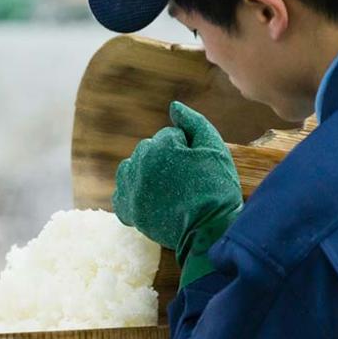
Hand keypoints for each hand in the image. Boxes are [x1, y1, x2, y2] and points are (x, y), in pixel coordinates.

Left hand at [113, 101, 242, 286]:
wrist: (209, 231)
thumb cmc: (216, 188)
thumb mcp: (214, 148)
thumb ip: (194, 123)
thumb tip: (173, 107)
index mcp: (158, 146)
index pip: (169, 136)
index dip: (187, 149)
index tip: (197, 167)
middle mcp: (138, 165)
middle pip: (149, 151)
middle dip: (165, 160)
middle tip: (186, 180)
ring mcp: (130, 190)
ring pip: (131, 169)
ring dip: (145, 173)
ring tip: (167, 188)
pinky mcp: (129, 212)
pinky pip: (121, 194)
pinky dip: (132, 193)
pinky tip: (149, 198)